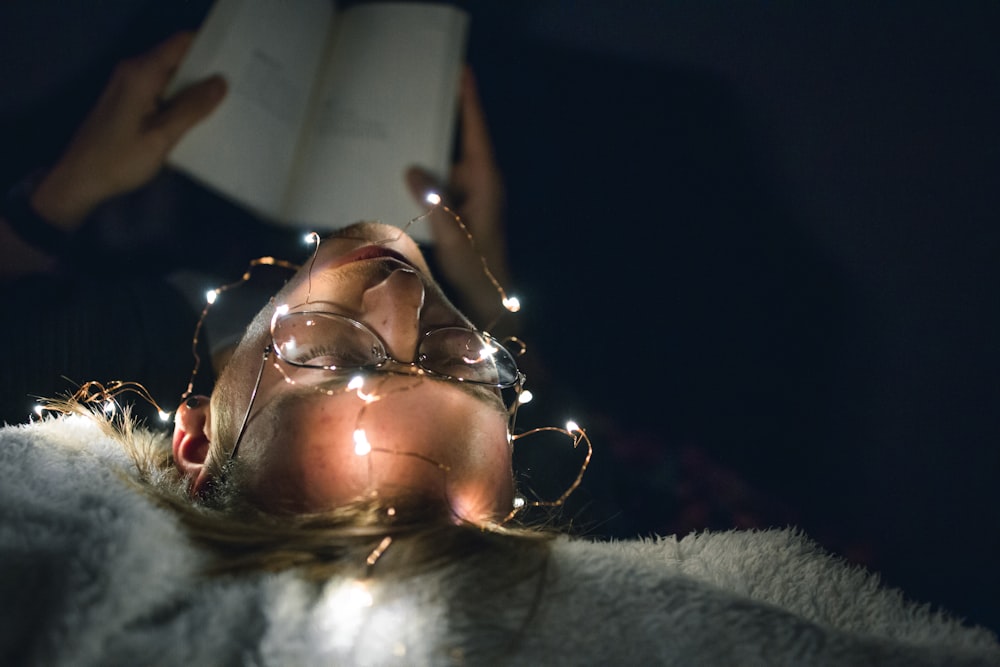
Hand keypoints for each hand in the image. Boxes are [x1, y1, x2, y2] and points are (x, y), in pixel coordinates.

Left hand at [31, 31, 226, 227]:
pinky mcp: (129, 101)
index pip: (182, 43)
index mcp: (141, 73)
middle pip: (177, 58)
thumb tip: (220, 82)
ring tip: (224, 103)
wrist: (80, 180)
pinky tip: (197, 118)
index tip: (235, 64)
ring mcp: (129, 85)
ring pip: (171, 76)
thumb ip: (191, 108)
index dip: (209, 48)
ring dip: (194, 88)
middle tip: (236, 88)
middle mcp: (134, 71)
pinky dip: (180, 100)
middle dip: (206, 70)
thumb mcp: (161, 136)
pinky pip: (162, 91)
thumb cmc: (119, 160)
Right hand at [406, 68, 511, 327]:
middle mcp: (480, 187)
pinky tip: (398, 171)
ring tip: (398, 127)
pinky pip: (439, 186)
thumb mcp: (455, 239)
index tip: (460, 71)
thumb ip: (436, 204)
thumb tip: (413, 170)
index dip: (468, 102)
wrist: (491, 310)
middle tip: (415, 91)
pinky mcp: (459, 213)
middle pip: (459, 143)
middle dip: (440, 120)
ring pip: (446, 166)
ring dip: (427, 151)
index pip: (476, 134)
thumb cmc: (479, 277)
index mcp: (486, 185)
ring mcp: (470, 200)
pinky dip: (423, 177)